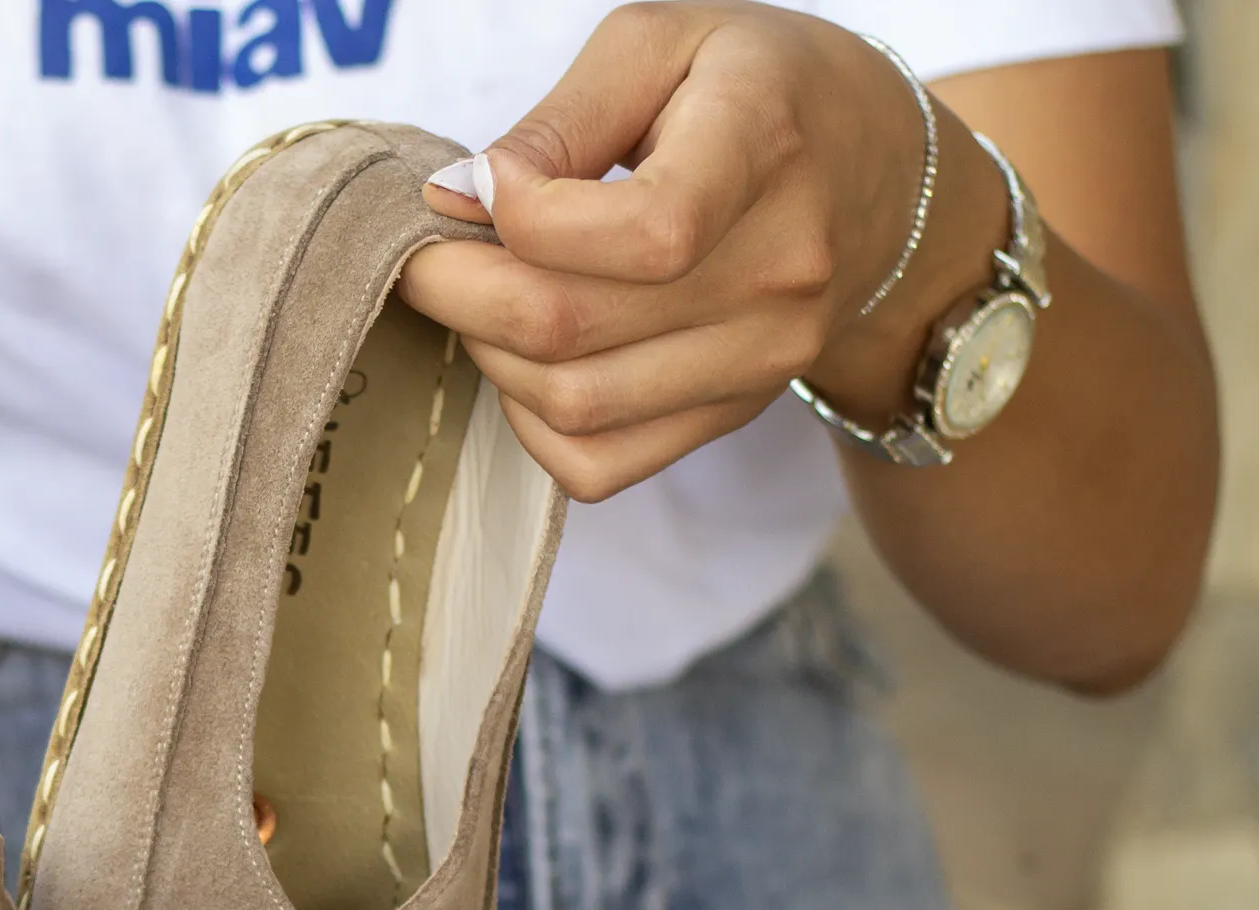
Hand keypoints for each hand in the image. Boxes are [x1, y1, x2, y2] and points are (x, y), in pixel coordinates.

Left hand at [402, 2, 992, 501]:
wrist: (875, 177)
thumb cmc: (751, 94)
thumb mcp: (661, 47)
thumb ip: (554, 121)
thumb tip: (458, 202)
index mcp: (764, 148)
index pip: (639, 232)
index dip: (523, 218)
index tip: (480, 187)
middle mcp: (778, 271)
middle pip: (571, 327)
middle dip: (462, 294)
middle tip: (430, 259)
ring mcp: (761, 359)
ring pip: (572, 405)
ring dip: (493, 357)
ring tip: (485, 299)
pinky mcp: (732, 415)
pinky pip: (597, 466)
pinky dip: (533, 426)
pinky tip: (530, 363)